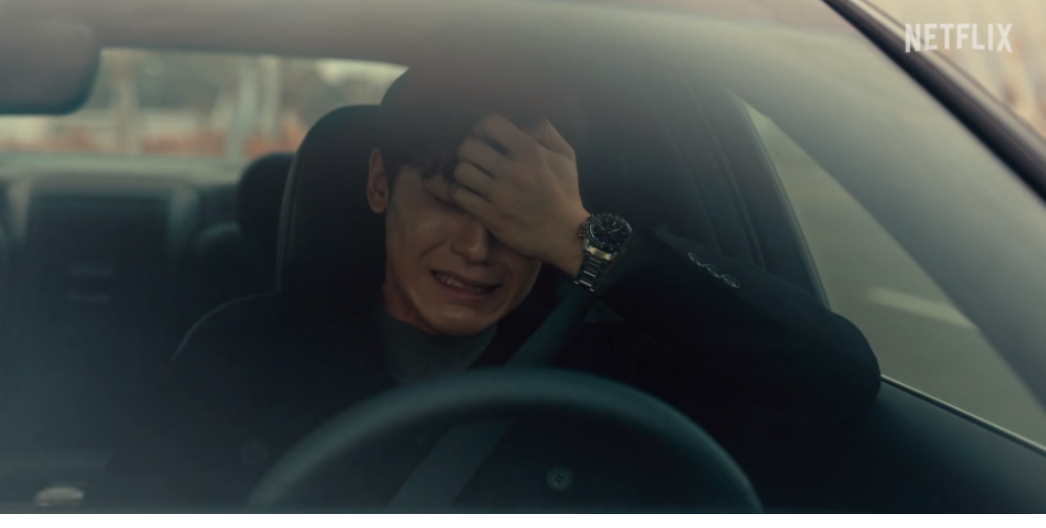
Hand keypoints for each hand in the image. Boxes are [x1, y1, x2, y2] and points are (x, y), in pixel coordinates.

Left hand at [431, 113, 589, 276]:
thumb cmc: (566, 193)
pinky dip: (460, 192)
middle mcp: (513, 171)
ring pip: (461, 171)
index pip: (491, 124)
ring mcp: (499, 195)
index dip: (483, 127)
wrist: (565, 235)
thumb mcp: (566, 156)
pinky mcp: (490, 216)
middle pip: (468, 147)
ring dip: (464, 172)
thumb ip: (546, 132)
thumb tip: (522, 124)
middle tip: (476, 158)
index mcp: (531, 152)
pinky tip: (469, 193)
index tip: (486, 138)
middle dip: (469, 149)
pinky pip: (459, 195)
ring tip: (472, 177)